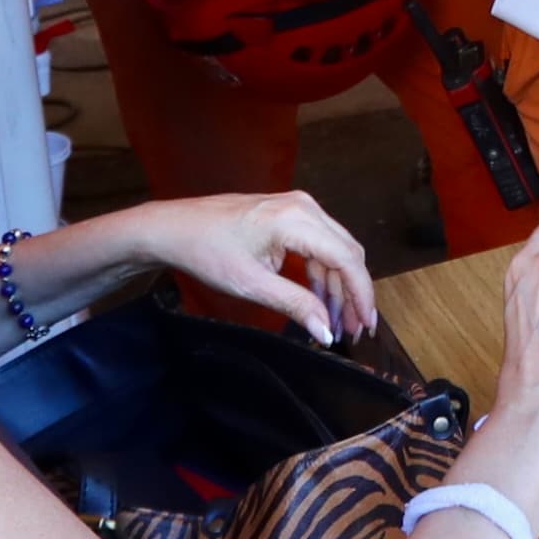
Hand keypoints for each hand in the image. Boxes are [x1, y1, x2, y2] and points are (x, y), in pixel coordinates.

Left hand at [105, 190, 374, 342]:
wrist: (174, 228)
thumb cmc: (206, 251)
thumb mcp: (251, 285)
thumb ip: (294, 305)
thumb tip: (326, 332)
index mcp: (296, 219)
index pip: (347, 258)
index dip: (361, 294)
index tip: (364, 325)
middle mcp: (305, 206)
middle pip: (347, 252)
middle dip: (353, 293)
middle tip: (352, 329)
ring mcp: (298, 206)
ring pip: (336, 249)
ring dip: (338, 285)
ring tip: (336, 321)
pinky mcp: (290, 213)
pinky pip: (319, 243)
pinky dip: (323, 272)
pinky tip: (319, 300)